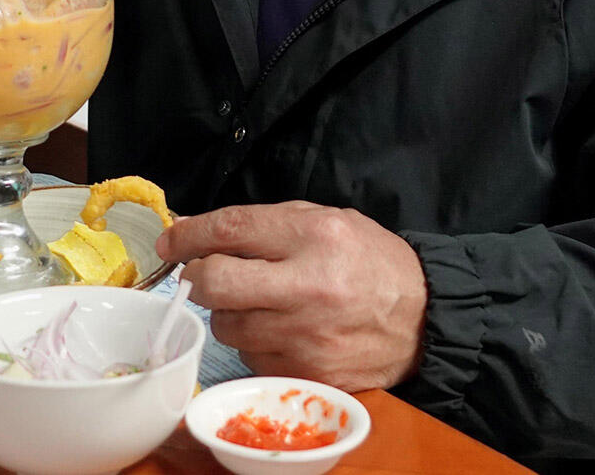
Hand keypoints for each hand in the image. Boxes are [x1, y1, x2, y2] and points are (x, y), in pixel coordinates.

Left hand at [157, 201, 427, 389]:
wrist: (424, 319)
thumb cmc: (370, 264)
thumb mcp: (326, 222)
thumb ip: (263, 225)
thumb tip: (196, 230)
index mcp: (315, 236)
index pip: (230, 230)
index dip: (188, 234)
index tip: (170, 240)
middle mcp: (308, 287)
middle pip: (215, 283)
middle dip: (198, 277)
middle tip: (205, 275)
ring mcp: (307, 336)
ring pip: (227, 326)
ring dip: (231, 314)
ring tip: (264, 303)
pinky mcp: (307, 373)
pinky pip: (252, 358)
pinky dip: (256, 344)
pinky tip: (284, 331)